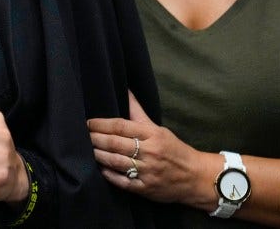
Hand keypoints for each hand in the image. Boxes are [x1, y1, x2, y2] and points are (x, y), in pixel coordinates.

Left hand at [87, 91, 215, 208]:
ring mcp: (148, 171)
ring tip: (87, 150)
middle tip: (83, 135)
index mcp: (152, 134)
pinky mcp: (146, 189)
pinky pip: (123, 182)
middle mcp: (149, 152)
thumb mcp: (158, 128)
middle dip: (96, 139)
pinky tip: (100, 169)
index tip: (88, 123)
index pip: (120, 126)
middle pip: (115, 143)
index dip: (101, 124)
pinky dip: (110, 175)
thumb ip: (138, 112)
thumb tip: (126, 90)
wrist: (196, 177)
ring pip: (116, 161)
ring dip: (99, 155)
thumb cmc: (174, 149)